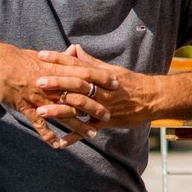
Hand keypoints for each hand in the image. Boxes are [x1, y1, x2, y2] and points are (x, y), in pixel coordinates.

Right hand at [0, 45, 118, 148]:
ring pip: (64, 114)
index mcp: (57, 69)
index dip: (102, 78)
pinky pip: (40, 125)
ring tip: (92, 134)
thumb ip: (60, 58)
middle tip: (108, 115)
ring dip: (79, 126)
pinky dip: (49, 135)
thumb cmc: (18, 58)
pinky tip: (58, 145)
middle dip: (95, 107)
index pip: (85, 73)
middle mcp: (51, 85)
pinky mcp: (27, 107)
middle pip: (78, 97)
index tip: (117, 83)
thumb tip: (74, 52)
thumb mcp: (42, 56)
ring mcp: (39, 98)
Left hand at [34, 43, 154, 130]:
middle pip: (76, 85)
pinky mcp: (106, 121)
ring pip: (78, 108)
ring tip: (40, 112)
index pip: (77, 64)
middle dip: (57, 83)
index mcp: (100, 75)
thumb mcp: (111, 69)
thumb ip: (90, 61)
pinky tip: (59, 143)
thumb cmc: (130, 83)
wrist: (153, 98)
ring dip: (59, 111)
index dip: (59, 59)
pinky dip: (74, 137)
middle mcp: (100, 90)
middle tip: (38, 81)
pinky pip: (87, 130)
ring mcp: (103, 106)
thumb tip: (74, 48)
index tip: (42, 55)